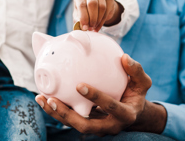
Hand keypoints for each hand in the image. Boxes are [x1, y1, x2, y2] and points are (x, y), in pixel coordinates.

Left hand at [35, 54, 166, 135]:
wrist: (134, 113)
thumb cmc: (136, 94)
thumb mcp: (142, 83)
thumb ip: (136, 71)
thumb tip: (124, 57)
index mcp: (125, 114)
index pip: (110, 107)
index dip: (96, 97)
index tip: (79, 85)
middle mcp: (110, 125)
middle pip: (86, 126)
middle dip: (67, 115)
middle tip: (52, 100)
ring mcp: (97, 128)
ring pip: (74, 125)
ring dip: (56, 114)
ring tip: (41, 98)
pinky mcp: (87, 124)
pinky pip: (70, 120)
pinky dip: (56, 111)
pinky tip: (43, 98)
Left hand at [73, 0, 123, 31]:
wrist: (96, 6)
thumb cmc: (84, 10)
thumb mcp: (78, 14)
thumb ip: (78, 20)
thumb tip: (83, 27)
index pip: (82, 4)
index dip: (83, 17)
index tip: (85, 27)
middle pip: (92, 4)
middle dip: (92, 18)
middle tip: (91, 27)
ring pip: (102, 7)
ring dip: (98, 20)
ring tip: (94, 27)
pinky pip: (108, 9)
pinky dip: (103, 20)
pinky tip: (99, 24)